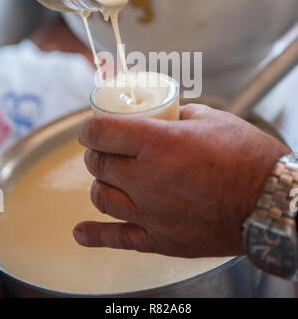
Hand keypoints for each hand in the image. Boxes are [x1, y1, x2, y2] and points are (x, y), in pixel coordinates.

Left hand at [74, 104, 287, 257]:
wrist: (271, 202)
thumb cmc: (247, 157)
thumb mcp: (211, 119)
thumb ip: (178, 115)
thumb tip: (164, 115)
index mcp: (158, 143)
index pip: (101, 133)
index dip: (89, 127)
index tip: (91, 127)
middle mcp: (147, 178)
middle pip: (98, 164)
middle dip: (96, 152)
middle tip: (107, 148)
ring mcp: (151, 212)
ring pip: (102, 197)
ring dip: (100, 183)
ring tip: (110, 178)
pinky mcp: (161, 239)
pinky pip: (117, 239)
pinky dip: (94, 235)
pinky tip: (82, 233)